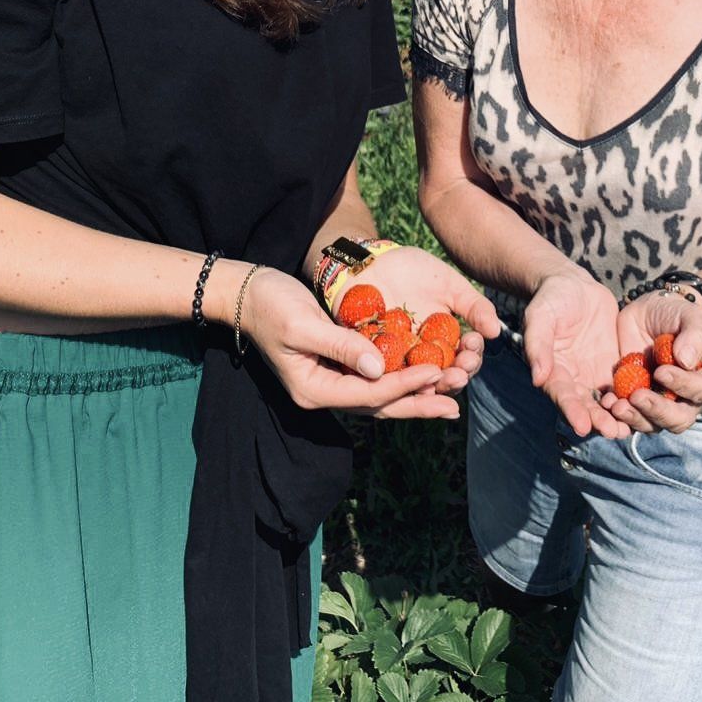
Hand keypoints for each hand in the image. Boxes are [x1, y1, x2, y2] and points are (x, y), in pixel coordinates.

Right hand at [240, 266, 464, 419]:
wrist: (248, 294)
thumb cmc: (271, 304)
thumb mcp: (303, 324)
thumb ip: (341, 346)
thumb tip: (380, 369)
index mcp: (312, 389)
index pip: (367, 393)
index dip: (403, 385)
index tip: (435, 373)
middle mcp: (322, 392)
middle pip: (377, 405)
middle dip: (416, 405)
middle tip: (454, 408)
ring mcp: (328, 382)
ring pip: (377, 397)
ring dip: (411, 398)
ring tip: (447, 399)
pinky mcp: (334, 368)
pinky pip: (371, 381)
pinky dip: (397, 382)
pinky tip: (421, 378)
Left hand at [340, 245, 500, 395]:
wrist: (374, 260)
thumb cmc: (414, 271)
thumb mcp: (450, 285)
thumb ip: (474, 307)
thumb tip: (495, 332)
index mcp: (445, 343)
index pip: (463, 360)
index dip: (471, 358)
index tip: (473, 347)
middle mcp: (424, 357)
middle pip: (444, 378)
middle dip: (455, 377)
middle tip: (461, 371)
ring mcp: (399, 361)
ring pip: (417, 383)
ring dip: (431, 384)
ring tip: (440, 378)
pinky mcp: (372, 359)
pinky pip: (386, 374)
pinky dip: (398, 379)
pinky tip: (409, 375)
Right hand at [522, 268, 628, 439]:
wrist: (575, 285)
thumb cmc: (552, 299)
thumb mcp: (541, 317)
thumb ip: (538, 345)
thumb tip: (537, 377)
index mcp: (552, 371)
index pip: (561, 396)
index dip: (572, 411)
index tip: (583, 427)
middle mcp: (573, 380)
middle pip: (586, 407)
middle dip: (599, 421)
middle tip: (613, 431)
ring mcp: (595, 376)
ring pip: (607, 403)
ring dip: (617, 416)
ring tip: (630, 426)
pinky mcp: (615, 368)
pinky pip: (625, 387)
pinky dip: (633, 399)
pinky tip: (646, 406)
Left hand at [608, 290, 701, 434]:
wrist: (647, 313)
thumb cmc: (676, 314)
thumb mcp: (690, 315)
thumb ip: (695, 335)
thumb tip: (686, 361)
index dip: (685, 386)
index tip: (661, 371)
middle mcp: (685, 398)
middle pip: (678, 419)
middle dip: (658, 411)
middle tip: (637, 397)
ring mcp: (658, 402)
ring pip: (651, 424)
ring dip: (634, 418)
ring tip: (616, 405)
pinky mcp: (634, 402)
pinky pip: (627, 417)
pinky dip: (616, 414)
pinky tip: (605, 401)